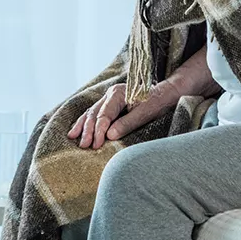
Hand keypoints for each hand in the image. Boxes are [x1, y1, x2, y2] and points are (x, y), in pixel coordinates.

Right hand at [67, 81, 181, 148]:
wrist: (167, 93)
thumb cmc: (158, 102)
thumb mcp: (146, 113)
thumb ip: (127, 123)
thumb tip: (109, 135)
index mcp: (118, 94)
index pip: (104, 115)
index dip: (98, 131)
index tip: (96, 145)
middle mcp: (110, 94)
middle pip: (94, 113)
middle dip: (88, 130)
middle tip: (84, 146)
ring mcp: (109, 98)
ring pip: (91, 112)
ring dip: (82, 126)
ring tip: (73, 137)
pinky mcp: (110, 105)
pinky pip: (94, 113)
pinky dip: (85, 122)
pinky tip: (76, 130)